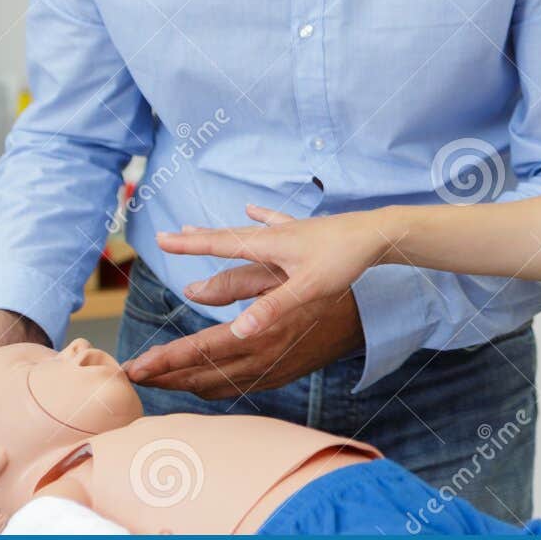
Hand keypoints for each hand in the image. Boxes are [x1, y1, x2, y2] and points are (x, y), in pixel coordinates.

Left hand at [120, 286, 364, 398]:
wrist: (358, 315)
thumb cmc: (312, 284)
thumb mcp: (273, 273)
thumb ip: (230, 282)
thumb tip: (192, 291)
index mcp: (255, 333)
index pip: (197, 353)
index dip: (161, 362)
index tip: (133, 368)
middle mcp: (259, 361)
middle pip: (197, 378)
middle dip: (161, 379)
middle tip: (130, 376)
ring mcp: (268, 374)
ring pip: (211, 389)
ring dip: (179, 385)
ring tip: (153, 378)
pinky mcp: (275, 379)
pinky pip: (231, 390)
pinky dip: (205, 387)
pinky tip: (191, 379)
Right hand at [151, 204, 394, 340]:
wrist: (379, 233)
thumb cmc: (345, 260)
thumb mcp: (308, 289)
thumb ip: (272, 309)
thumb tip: (237, 331)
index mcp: (270, 245)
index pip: (222, 245)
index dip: (191, 245)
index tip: (161, 239)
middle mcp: (275, 234)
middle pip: (229, 236)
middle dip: (199, 239)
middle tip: (170, 236)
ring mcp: (292, 230)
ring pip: (247, 230)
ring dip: (220, 231)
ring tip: (198, 227)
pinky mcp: (308, 230)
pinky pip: (275, 222)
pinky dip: (259, 217)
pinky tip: (251, 208)